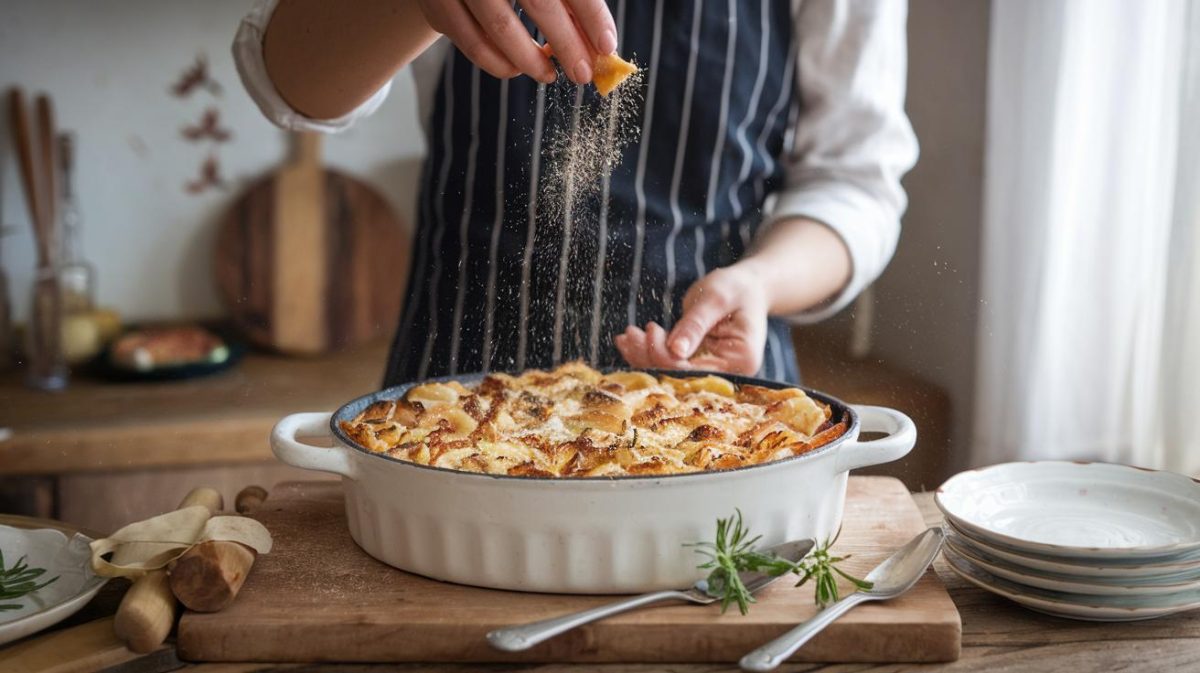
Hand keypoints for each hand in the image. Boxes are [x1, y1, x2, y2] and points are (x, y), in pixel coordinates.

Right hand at [417, 0, 616, 83]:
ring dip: (531, 61)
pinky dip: (497, 63)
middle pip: (538, 1)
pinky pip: (471, 44)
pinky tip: (517, 68)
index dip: (591, 14)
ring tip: (550, 74)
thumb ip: (570, 0)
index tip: (607, 45)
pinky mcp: (436, 3)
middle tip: (583, 73)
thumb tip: (600, 42)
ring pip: (500, 30)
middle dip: (566, 44)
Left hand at [614, 262, 770, 375]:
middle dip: (649, 356)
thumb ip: (695, 325)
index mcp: (740, 361)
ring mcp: (713, 371)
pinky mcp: (699, 364)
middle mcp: (729, 374)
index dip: (664, 355)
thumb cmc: (736, 288)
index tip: (650, 329)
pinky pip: (671, 363)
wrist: (747, 287)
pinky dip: (649, 352)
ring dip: (644, 355)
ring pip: (670, 371)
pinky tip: (632, 341)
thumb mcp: (715, 299)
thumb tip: (674, 351)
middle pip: (680, 375)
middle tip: (628, 334)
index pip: (693, 369)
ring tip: (627, 336)